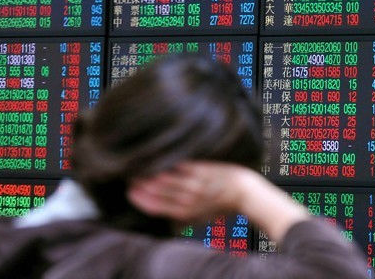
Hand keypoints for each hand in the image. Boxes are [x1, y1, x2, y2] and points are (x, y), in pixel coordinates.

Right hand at [127, 160, 309, 240]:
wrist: (244, 192)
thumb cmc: (223, 204)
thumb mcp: (201, 217)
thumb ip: (183, 216)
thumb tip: (167, 216)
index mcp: (185, 213)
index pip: (155, 207)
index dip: (140, 200)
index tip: (130, 191)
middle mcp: (187, 200)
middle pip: (156, 192)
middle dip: (140, 184)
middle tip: (130, 175)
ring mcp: (194, 185)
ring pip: (165, 179)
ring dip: (149, 172)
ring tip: (139, 165)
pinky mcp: (202, 171)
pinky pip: (179, 165)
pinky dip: (167, 161)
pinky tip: (158, 156)